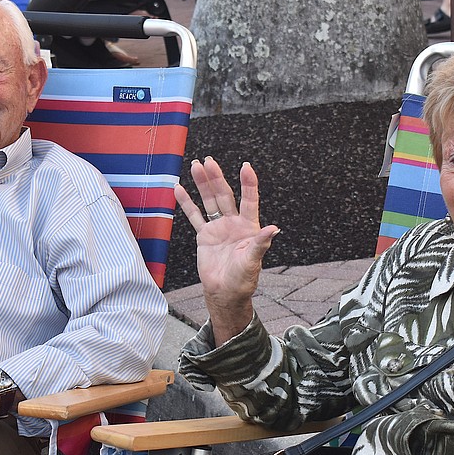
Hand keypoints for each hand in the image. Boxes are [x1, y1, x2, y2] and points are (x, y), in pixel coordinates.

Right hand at [175, 157, 278, 342]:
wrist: (225, 293)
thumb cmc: (243, 280)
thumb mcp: (253, 262)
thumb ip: (260, 243)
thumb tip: (274, 228)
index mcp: (248, 227)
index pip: (249, 200)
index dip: (248, 184)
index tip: (245, 167)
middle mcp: (233, 223)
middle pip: (225, 195)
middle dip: (217, 178)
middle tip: (209, 161)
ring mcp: (218, 227)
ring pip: (209, 200)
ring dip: (202, 184)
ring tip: (196, 165)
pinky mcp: (204, 235)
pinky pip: (194, 216)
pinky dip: (186, 203)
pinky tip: (179, 188)